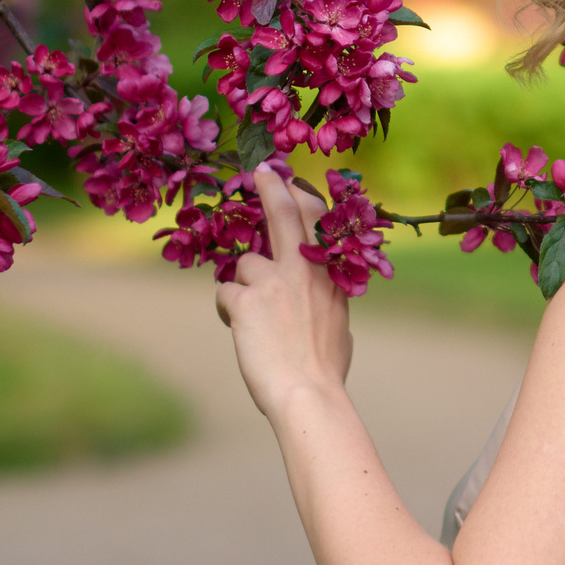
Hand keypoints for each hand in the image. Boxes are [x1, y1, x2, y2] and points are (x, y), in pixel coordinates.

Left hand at [219, 164, 353, 417]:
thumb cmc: (325, 370)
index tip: (293, 183)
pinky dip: (230, 311)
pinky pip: (225, 294)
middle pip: (283, 213)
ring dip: (244, 287)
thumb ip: (327, 303)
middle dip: (271, 187)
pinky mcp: (245, 300)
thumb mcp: (339, 326)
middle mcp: (303, 270)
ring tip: (255, 323)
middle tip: (260, 171)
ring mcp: (273, 282)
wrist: (307, 394)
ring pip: (244, 264)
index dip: (302, 197)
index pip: (318, 221)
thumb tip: (326, 306)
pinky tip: (242, 333)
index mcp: (330, 275)